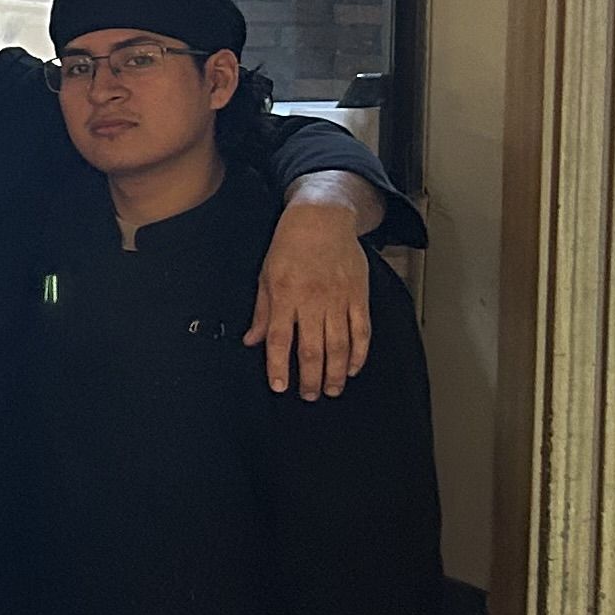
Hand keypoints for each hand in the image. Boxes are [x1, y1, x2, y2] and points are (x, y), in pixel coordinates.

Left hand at [250, 194, 374, 398]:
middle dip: (311, 378)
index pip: (281, 339)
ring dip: (335, 372)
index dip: (279, 366)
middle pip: (313, 348)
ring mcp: (339, 299)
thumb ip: (262, 312)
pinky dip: (359, 353)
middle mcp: (313, 300)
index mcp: (285, 295)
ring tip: (331, 390)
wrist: (323, 218)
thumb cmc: (289, 246)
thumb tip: (252, 341)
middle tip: (309, 396)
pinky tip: (352, 368)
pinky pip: (362, 331)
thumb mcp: (265, 275)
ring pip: (340, 345)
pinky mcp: (359, 296)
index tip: (280, 386)